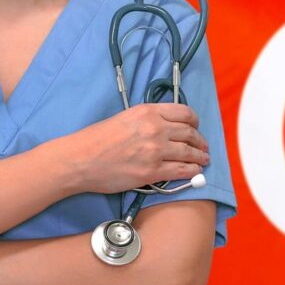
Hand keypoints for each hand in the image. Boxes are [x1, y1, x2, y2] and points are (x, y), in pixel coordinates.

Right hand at [57, 103, 209, 193]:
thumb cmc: (97, 139)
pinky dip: (192, 171)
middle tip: (203, 146)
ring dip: (200, 156)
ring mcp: (155, 150)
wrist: (80, 159)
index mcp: (148, 112)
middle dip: (200, 140)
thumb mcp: (125, 118)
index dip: (194, 121)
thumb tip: (167, 126)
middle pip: (190, 133)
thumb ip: (148, 119)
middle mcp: (155, 128)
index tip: (196, 127)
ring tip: (204, 159)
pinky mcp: (152, 171)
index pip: (184, 112)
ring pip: (189, 152)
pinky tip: (196, 172)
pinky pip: (181, 170)